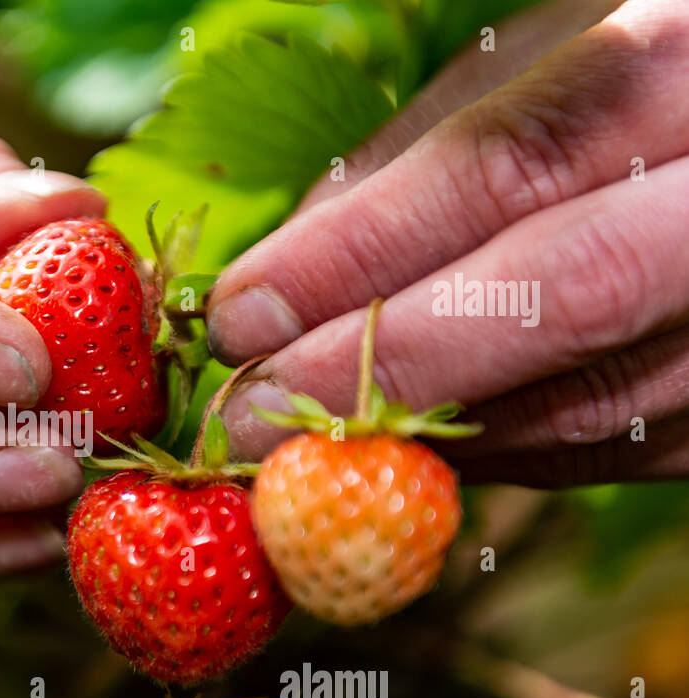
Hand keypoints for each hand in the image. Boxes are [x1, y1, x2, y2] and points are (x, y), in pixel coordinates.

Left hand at [210, 0, 688, 486]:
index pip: (510, 165)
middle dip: (377, 364)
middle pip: (561, 297)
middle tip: (248, 417)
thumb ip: (436, 145)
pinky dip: (500, 453)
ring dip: (424, 431)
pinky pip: (622, 447)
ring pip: (594, 402)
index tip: (241, 316)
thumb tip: (293, 268)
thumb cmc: (657, 85)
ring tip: (305, 444)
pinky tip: (411, 446)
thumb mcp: (554, 53)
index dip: (357, 253)